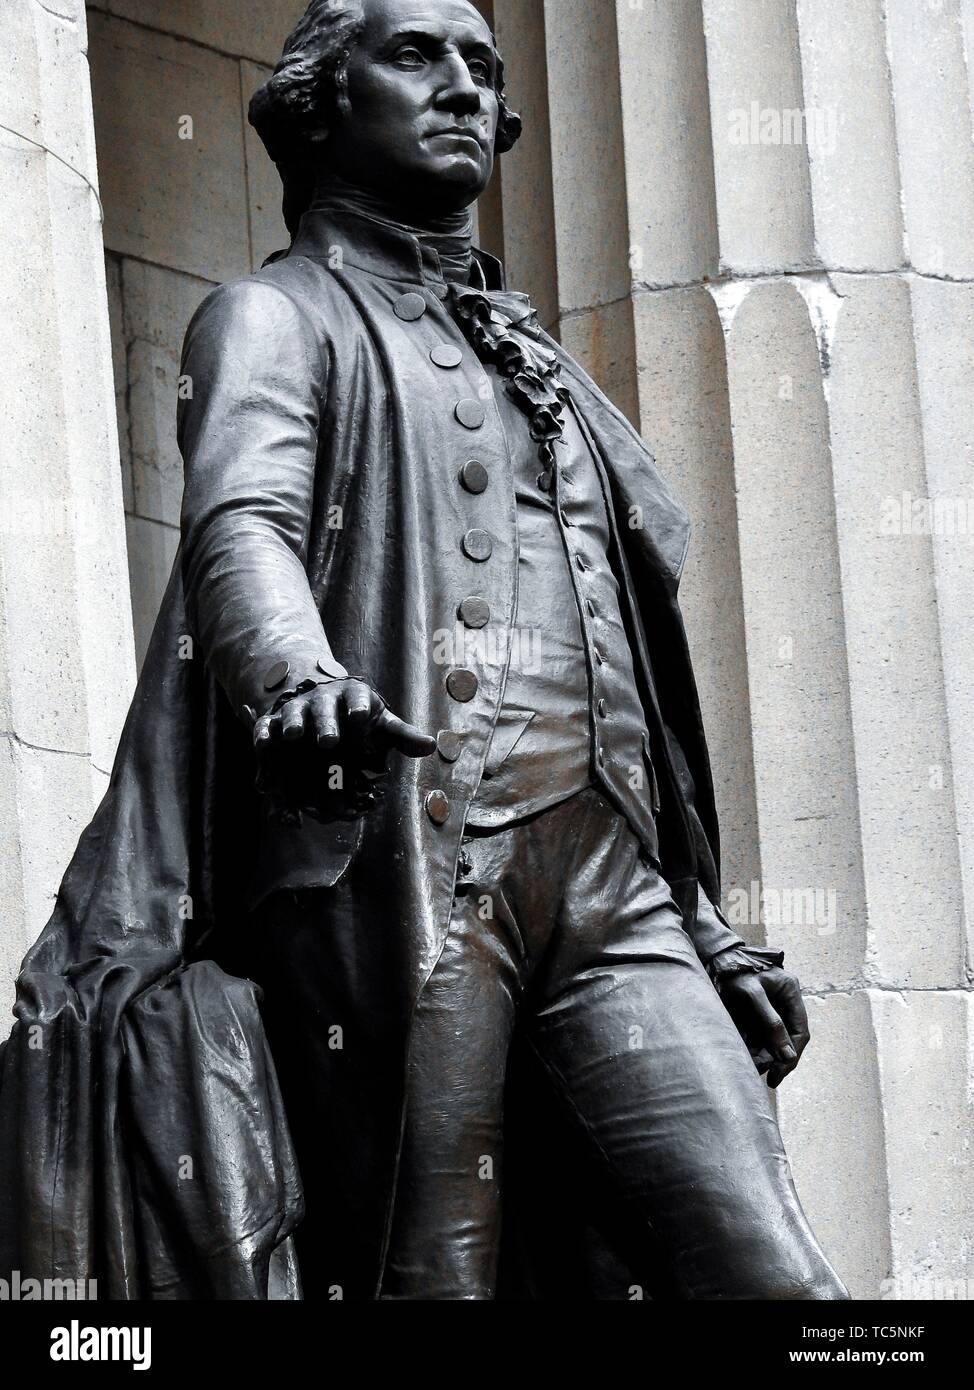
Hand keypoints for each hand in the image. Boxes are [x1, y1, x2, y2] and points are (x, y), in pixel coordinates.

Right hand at [254, 680, 435, 758]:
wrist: (319, 699)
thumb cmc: (358, 717)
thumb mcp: (380, 723)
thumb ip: (401, 735)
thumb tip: (431, 746)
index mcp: (352, 696)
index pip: (357, 697)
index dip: (357, 706)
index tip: (360, 716)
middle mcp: (324, 699)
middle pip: (324, 709)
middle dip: (325, 723)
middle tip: (328, 740)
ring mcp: (298, 709)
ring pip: (294, 714)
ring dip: (292, 724)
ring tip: (292, 737)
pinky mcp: (275, 721)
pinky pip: (266, 726)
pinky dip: (263, 734)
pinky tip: (263, 746)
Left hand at [719, 967, 809, 1088]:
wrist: (711, 957)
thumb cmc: (732, 969)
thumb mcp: (752, 993)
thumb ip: (771, 1022)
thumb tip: (787, 1055)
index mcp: (790, 991)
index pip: (800, 1031)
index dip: (792, 1055)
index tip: (778, 1074)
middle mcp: (783, 1001)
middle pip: (787, 1038)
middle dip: (776, 1058)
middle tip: (766, 1076)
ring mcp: (770, 1006)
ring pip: (773, 1039)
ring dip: (765, 1056)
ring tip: (752, 1067)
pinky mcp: (755, 1012)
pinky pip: (759, 1035)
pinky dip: (754, 1048)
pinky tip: (746, 1057)